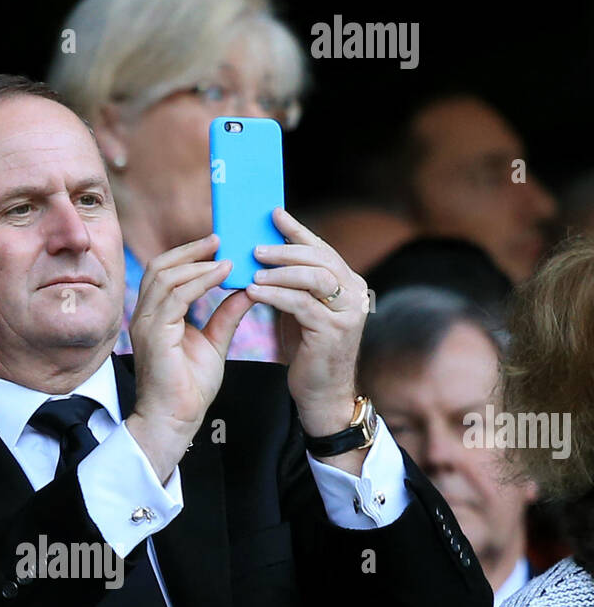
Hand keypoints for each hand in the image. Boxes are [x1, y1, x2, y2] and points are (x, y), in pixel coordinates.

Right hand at [126, 233, 253, 481]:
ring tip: (226, 255)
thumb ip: (226, 314)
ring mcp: (145, 324)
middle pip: (160, 266)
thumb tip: (247, 289)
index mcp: (155, 316)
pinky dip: (200, 281)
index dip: (189, 254)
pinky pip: (176, 296)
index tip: (217, 243)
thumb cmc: (189, 388)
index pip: (165, 273)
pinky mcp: (154, 334)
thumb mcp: (214, 343)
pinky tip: (223, 275)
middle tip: (220, 238)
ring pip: (166, 276)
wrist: (175, 420)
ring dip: (198, 262)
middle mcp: (144, 316)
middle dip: (190, 249)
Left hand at [247, 208, 369, 448]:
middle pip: (319, 258)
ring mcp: (348, 312)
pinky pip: (301, 304)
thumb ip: (293, 285)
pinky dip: (275, 295)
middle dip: (285, 249)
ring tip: (252, 270)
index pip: (321, 248)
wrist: (323, 393)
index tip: (273, 213)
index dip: (297, 230)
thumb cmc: (309, 351)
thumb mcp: (302, 310)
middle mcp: (354, 293)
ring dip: (279, 271)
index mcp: (349, 283)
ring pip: (312, 278)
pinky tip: (254, 292)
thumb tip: (265, 256)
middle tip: (255, 247)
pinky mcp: (334, 331)